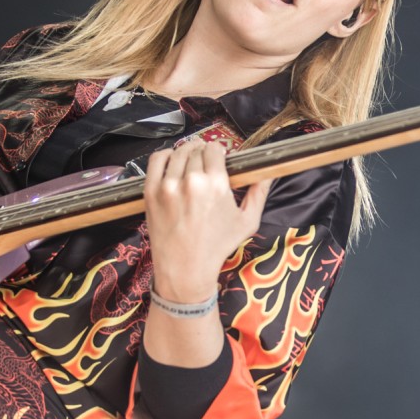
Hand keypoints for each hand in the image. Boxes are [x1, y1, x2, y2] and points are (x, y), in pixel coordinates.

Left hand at [143, 137, 270, 301]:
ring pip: (178, 152)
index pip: (214, 149)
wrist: (185, 269)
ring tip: (190, 162)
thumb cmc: (217, 247)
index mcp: (217, 185)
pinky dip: (165, 156)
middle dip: (202, 153)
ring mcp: (168, 186)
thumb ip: (259, 193)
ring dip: (186, 153)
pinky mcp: (151, 192)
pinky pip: (157, 160)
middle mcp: (192, 182)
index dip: (217, 152)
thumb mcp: (247, 222)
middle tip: (204, 164)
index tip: (218, 159)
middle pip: (196, 150)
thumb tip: (268, 173)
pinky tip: (172, 162)